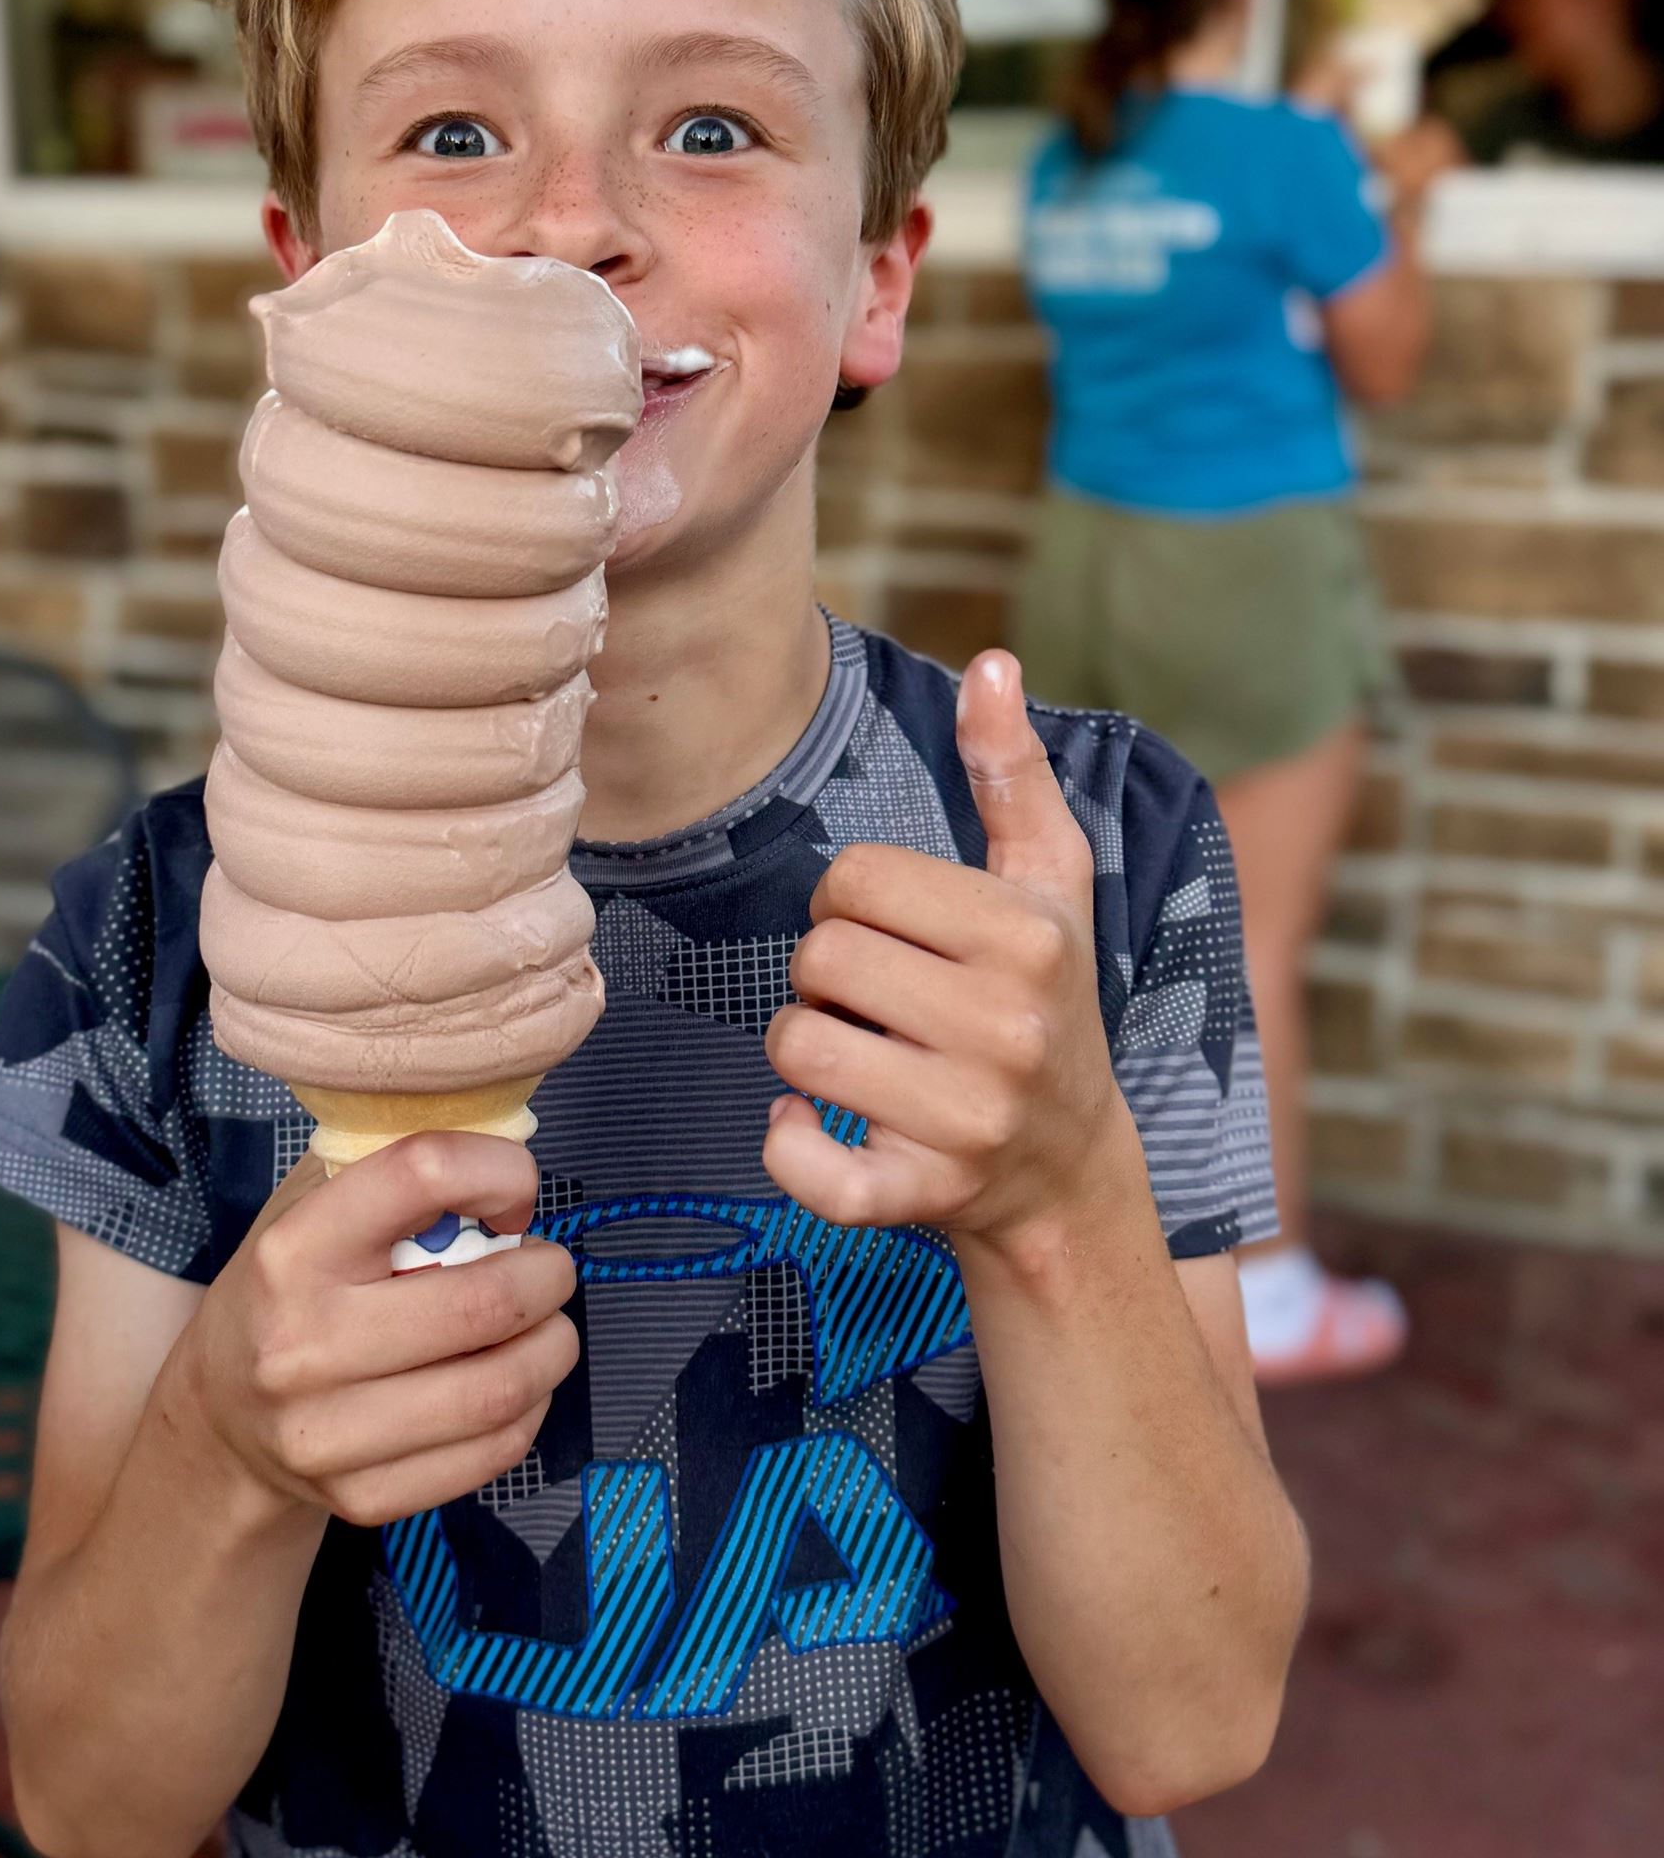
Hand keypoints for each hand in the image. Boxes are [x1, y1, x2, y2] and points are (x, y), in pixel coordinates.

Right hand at [184, 1132, 578, 1526]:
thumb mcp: (312, 1205)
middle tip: (549, 1269)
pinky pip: (489, 1453)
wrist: (221, 1418)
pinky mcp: (360, 1498)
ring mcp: (328, 1432)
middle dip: (547, 1277)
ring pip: (497, 1389)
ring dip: (552, 1348)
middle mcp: (302, 1343)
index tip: (515, 1190)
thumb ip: (391, 1166)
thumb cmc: (290, 1289)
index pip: (420, 1174)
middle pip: (483, 1304)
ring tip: (548, 1327)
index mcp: (292, 1250)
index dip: (498, 1170)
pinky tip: (517, 1385)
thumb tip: (507, 1143)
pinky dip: (528, 1411)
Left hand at [762, 651, 1137, 1246]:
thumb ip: (1012, 773)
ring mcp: (967, 1119)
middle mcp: (1007, 1027)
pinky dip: (788, 1148)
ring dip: (805, 1049)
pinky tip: (810, 1126)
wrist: (1070, 1170)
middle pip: (819, 959)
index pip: (856, 878)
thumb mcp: (1049, 883)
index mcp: (1027, 935)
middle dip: (825, 975)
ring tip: (858, 1055)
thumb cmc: (1044, 1001)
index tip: (890, 932)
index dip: (851, 901)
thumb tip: (993, 662)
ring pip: (796, 1047)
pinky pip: (812, 1170)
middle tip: (873, 1000)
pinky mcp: (923, 1194)